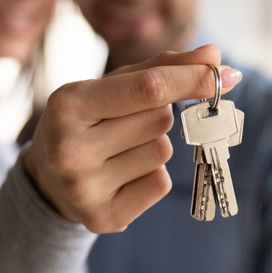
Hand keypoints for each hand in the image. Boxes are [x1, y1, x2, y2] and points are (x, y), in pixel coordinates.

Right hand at [24, 45, 241, 233]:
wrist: (48, 178)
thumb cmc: (91, 119)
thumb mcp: (114, 86)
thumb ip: (163, 68)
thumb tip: (215, 55)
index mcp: (68, 104)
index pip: (149, 88)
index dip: (191, 79)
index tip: (223, 74)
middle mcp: (70, 149)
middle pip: (159, 121)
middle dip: (158, 116)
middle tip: (127, 123)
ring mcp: (83, 188)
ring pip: (162, 153)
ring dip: (154, 147)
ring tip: (120, 151)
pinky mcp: (101, 218)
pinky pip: (159, 185)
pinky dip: (152, 177)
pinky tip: (122, 177)